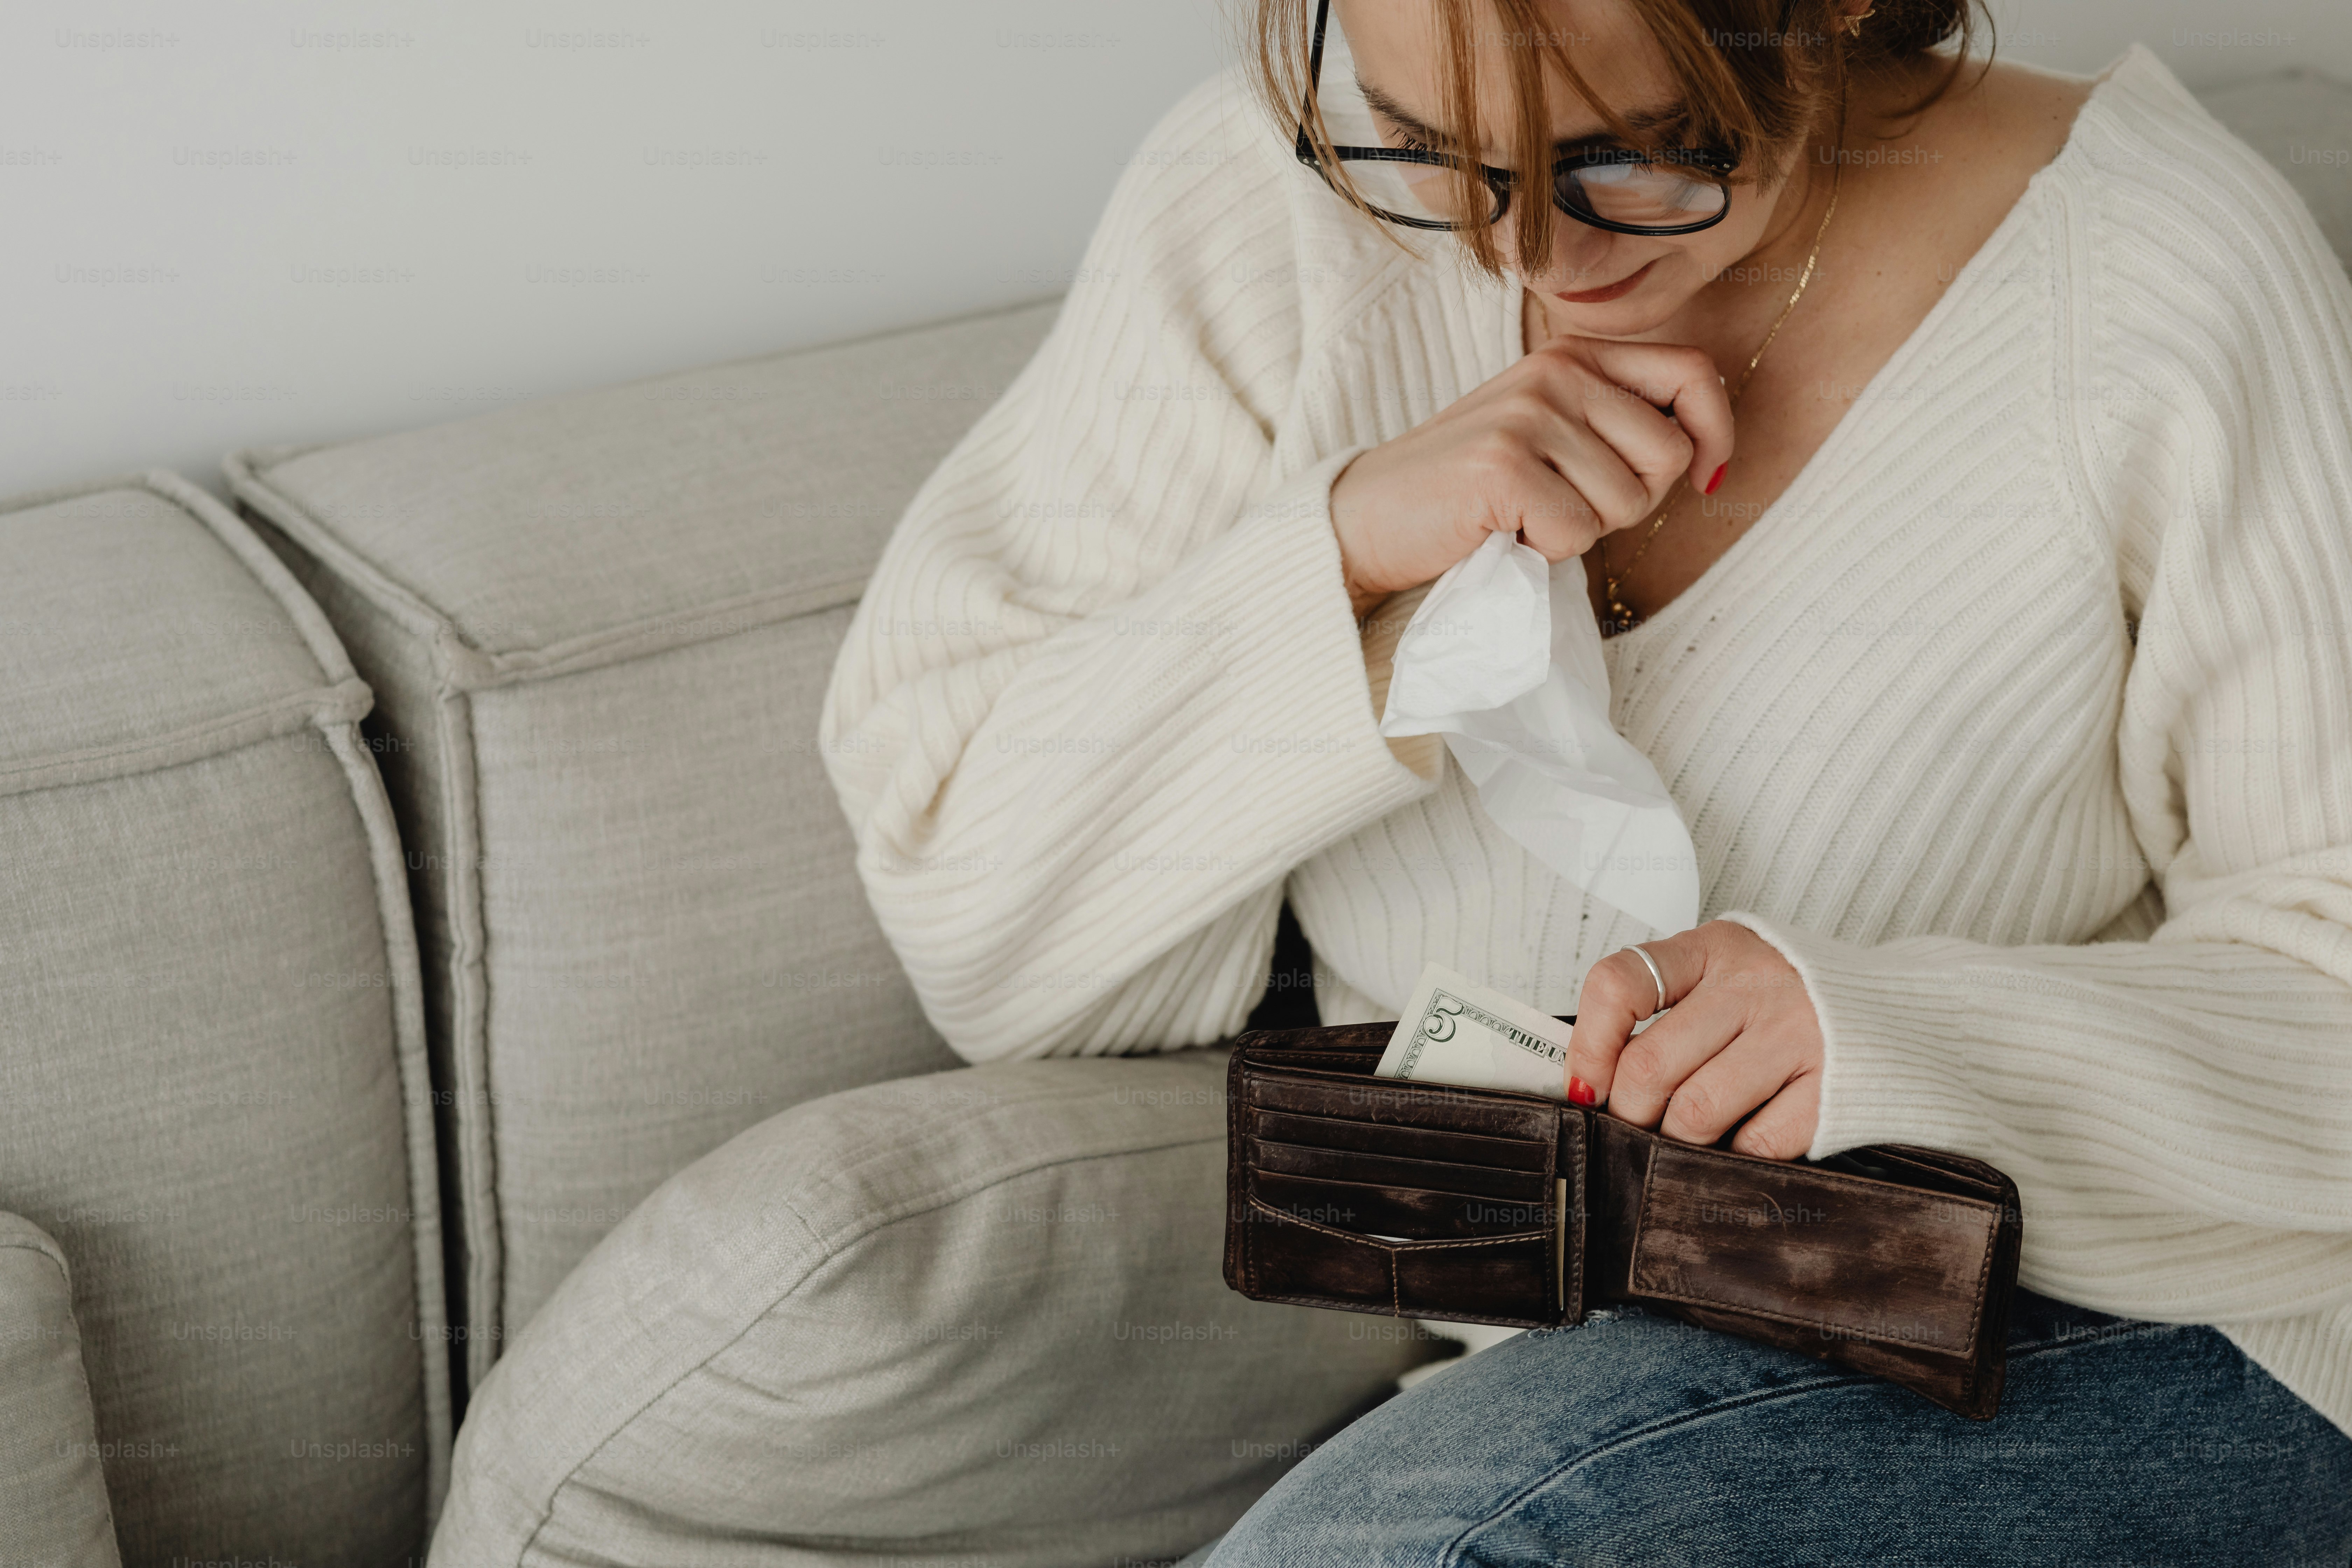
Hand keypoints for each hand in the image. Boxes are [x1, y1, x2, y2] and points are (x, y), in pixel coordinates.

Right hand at [1327, 335, 1732, 616]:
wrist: (1367, 518)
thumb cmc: (1467, 492)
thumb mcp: (1548, 436)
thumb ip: (1615, 427)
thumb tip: (1705, 456)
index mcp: (1572, 355)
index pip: (1691, 372)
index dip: (1714, 432)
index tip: (1703, 478)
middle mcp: (1554, 372)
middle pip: (1667, 451)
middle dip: (1631, 500)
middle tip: (1566, 506)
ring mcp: (1527, 415)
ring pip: (1626, 499)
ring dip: (1582, 529)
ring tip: (1525, 516)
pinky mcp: (1503, 465)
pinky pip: (1577, 530)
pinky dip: (1547, 551)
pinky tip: (1504, 532)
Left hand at [1565, 921, 1823, 1160]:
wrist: (1894, 1010)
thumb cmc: (1784, 1000)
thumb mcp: (1719, 977)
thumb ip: (1659, 1012)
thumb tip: (1589, 1083)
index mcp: (1713, 950)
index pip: (1619, 984)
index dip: (1588, 1045)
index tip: (1584, 1086)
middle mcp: (1752, 987)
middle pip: (1649, 1067)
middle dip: (1628, 1113)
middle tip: (1637, 1125)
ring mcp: (1795, 1037)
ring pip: (1694, 1113)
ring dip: (1676, 1141)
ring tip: (1685, 1136)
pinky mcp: (1831, 1090)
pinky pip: (1754, 1144)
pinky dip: (1734, 1156)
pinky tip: (1739, 1140)